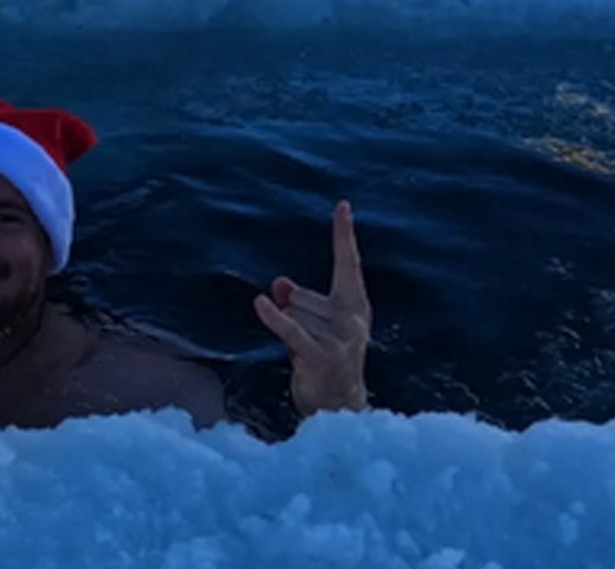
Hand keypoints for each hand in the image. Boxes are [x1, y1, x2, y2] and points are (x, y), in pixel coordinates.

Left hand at [253, 200, 370, 416]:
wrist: (339, 408)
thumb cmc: (327, 360)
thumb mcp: (317, 325)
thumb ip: (300, 301)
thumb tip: (278, 284)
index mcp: (355, 304)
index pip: (348, 262)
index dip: (344, 234)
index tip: (342, 206)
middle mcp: (352, 318)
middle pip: (301, 297)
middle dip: (295, 317)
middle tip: (310, 346)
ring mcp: (340, 338)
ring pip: (293, 314)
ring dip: (289, 334)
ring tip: (306, 357)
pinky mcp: (321, 356)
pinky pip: (291, 329)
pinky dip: (274, 318)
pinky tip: (259, 303)